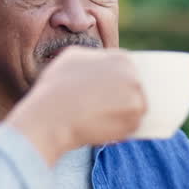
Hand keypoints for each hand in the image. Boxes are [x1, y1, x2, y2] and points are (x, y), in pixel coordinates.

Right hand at [5, 47, 145, 164]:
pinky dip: (119, 130)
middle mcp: (134, 76)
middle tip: (101, 109)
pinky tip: (100, 127)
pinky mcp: (134, 121)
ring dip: (120, 115)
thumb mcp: (73, 57)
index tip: (104, 94)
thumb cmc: (57, 86)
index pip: (126, 72)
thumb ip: (94, 58)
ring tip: (97, 118)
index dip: (114, 85)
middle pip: (133, 90)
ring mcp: (137, 99)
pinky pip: (131, 127)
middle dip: (120, 99)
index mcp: (121, 58)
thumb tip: (101, 64)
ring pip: (134, 109)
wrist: (51, 115)